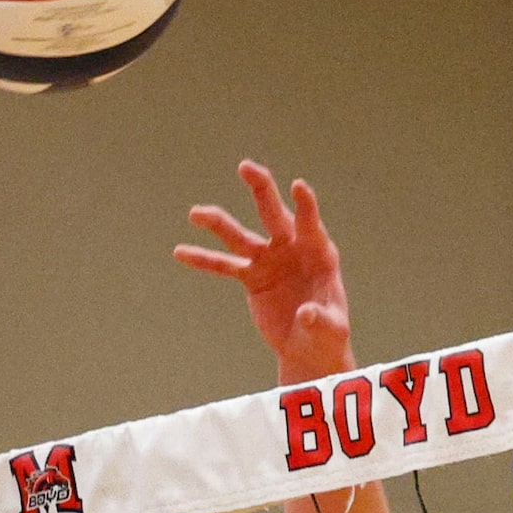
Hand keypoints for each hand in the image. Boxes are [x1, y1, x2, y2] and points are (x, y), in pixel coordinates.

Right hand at [176, 160, 353, 379]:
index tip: (297, 186)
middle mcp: (292, 248)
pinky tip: (180, 252)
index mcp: (319, 253)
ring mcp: (269, 259)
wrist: (308, 345)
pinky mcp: (251, 276)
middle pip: (274, 214)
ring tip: (195, 213)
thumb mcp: (331, 329)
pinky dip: (203, 260)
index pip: (310, 223)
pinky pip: (224, 266)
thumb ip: (321, 320)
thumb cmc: (328, 334)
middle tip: (245, 167)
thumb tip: (306, 313)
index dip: (305, 206)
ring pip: (240, 237)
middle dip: (261, 190)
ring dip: (219, 223)